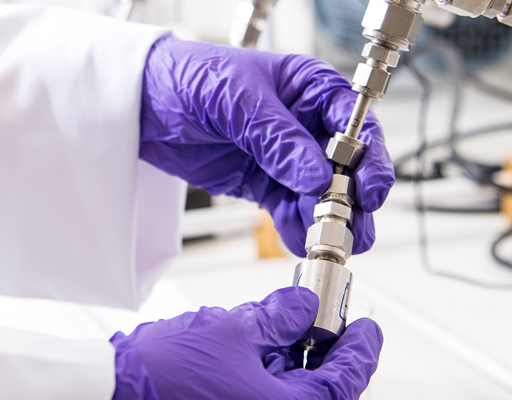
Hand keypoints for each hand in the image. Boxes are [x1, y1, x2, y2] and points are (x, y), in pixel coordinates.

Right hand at [110, 287, 383, 398]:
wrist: (115, 388)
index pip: (342, 384)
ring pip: (285, 390)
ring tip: (284, 319)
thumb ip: (278, 317)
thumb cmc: (166, 372)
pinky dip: (263, 368)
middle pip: (315, 389)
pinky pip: (258, 394)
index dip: (359, 351)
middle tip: (326, 318)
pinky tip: (257, 338)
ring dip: (290, 356)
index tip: (367, 328)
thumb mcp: (234, 329)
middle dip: (321, 349)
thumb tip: (301, 307)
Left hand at [138, 36, 393, 256]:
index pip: (355, 121)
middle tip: (351, 225)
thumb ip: (277, 138)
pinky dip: (298, 228)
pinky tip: (301, 241)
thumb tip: (315, 173)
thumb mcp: (238, 99)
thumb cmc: (190, 77)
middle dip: (353, 197)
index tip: (368, 187)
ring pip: (323, 193)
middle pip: (346, 164)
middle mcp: (305, 122)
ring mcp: (286, 156)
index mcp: (309, 87)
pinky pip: (291, 210)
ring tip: (328, 242)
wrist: (143, 103)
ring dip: (329, 220)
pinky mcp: (264, 183)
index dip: (368, 156)